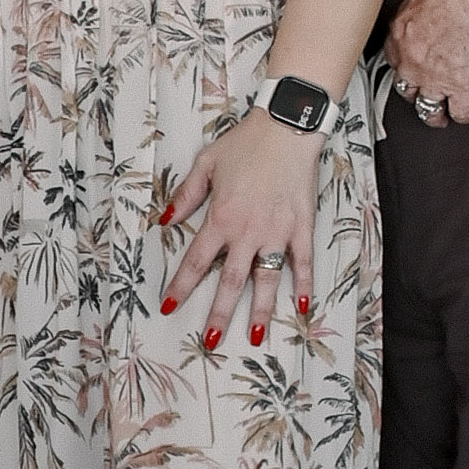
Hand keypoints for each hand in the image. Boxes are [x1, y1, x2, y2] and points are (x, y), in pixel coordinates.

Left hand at [161, 111, 320, 342]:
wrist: (286, 128)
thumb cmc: (245, 144)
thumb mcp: (206, 164)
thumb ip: (185, 195)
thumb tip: (165, 220)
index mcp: (221, 217)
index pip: (196, 260)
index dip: (181, 286)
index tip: (170, 307)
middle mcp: (247, 231)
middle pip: (229, 281)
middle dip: (218, 313)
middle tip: (211, 340)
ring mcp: (277, 232)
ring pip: (266, 279)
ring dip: (261, 310)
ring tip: (255, 336)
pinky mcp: (301, 227)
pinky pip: (302, 262)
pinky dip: (303, 284)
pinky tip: (303, 306)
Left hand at [383, 0, 468, 125]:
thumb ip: (416, 7)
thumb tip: (421, 10)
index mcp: (402, 34)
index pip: (392, 57)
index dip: (401, 63)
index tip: (407, 65)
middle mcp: (414, 61)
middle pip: (405, 86)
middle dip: (411, 90)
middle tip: (418, 91)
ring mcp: (436, 79)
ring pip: (427, 108)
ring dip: (432, 113)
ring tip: (438, 115)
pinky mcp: (464, 88)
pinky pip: (460, 111)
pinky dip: (464, 114)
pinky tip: (468, 112)